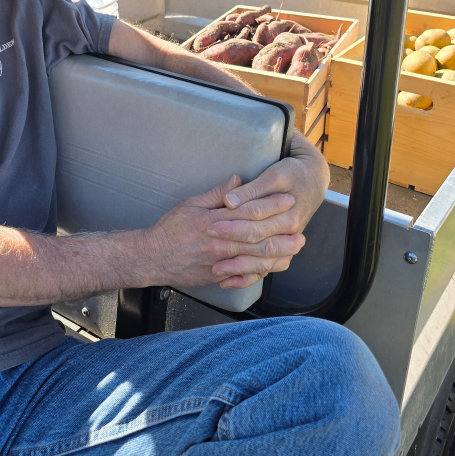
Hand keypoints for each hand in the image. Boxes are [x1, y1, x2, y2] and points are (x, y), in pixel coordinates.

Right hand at [144, 132, 327, 291]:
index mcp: (215, 221)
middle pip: (259, 237)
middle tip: (300, 225)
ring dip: (279, 252)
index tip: (288, 199)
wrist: (153, 257)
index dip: (272, 205)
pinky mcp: (219, 275)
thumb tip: (238, 180)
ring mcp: (221, 261)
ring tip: (295, 247)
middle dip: (283, 231)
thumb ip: (217, 194)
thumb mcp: (192, 204)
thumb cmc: (171, 229)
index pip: (250, 211)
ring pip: (256, 258)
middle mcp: (221, 241)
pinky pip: (245, 275)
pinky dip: (262, 271)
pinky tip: (275, 266)